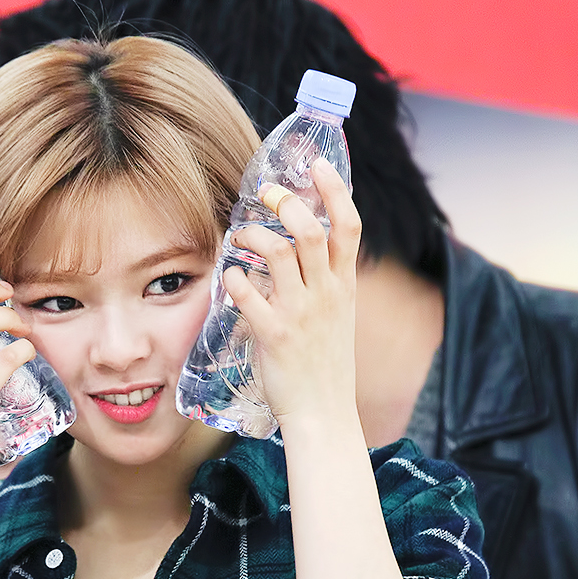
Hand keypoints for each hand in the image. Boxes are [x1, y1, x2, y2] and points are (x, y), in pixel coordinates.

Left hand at [222, 158, 362, 434]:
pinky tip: (228, 278)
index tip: (318, 165)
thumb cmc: (325, 365)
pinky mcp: (273, 334)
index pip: (349, 227)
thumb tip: (301, 252)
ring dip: (252, 235)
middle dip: (286, 202)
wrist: (323, 414)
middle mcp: (325, 294)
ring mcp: (300, 313)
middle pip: (309, 230)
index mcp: (344, 287)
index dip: (335, 191)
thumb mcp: (338, 317)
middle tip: (266, 194)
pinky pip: (247, 293)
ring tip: (239, 236)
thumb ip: (325, 284)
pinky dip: (233, 278)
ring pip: (276, 251)